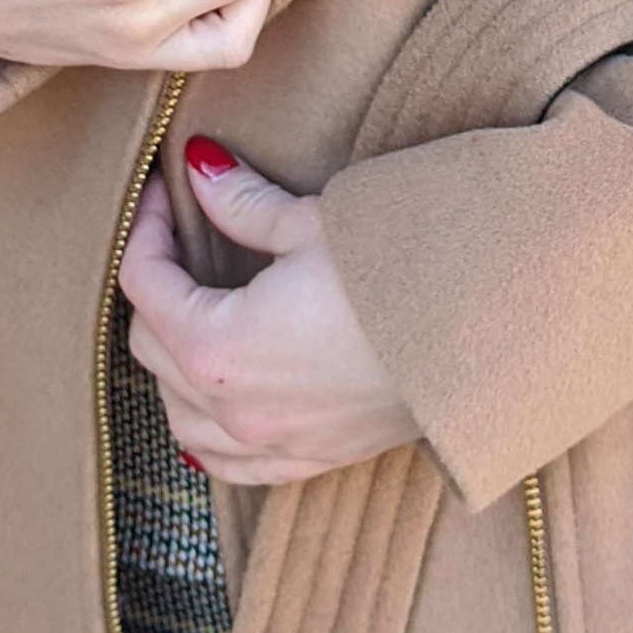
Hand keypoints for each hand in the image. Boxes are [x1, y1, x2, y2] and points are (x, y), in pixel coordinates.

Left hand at [120, 140, 419, 484]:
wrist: (487, 333)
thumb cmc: (400, 272)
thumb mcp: (313, 226)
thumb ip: (241, 204)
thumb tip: (199, 169)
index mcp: (219, 347)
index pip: (145, 285)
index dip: (146, 231)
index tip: (162, 197)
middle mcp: (233, 410)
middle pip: (152, 349)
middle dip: (158, 291)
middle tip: (181, 242)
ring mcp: (272, 445)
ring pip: (180, 414)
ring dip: (173, 365)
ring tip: (195, 316)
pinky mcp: (312, 460)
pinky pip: (228, 463)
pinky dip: (208, 431)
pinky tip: (214, 408)